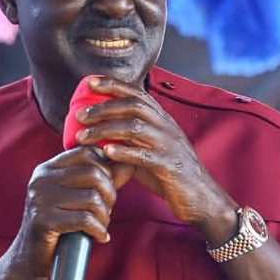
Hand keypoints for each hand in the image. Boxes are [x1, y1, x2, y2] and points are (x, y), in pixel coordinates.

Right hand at [5, 144, 119, 279]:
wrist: (30, 257)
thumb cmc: (59, 225)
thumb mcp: (78, 198)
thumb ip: (102, 180)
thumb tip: (128, 164)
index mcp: (48, 169)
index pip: (86, 152)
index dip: (106, 168)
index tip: (107, 188)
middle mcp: (41, 179)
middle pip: (93, 174)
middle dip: (109, 194)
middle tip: (108, 210)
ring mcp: (40, 199)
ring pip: (92, 198)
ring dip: (104, 215)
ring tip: (101, 225)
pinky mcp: (43, 220)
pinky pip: (84, 220)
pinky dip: (99, 230)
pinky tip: (100, 237)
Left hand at [71, 77, 234, 234]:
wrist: (200, 198)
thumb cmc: (169, 174)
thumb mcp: (148, 151)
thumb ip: (128, 141)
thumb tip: (98, 137)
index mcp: (162, 120)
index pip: (137, 93)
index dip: (113, 84)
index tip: (89, 82)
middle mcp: (166, 127)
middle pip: (133, 106)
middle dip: (103, 107)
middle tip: (79, 115)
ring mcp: (169, 145)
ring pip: (136, 127)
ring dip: (105, 129)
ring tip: (83, 136)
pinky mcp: (170, 166)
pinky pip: (145, 155)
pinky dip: (124, 152)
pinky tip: (107, 152)